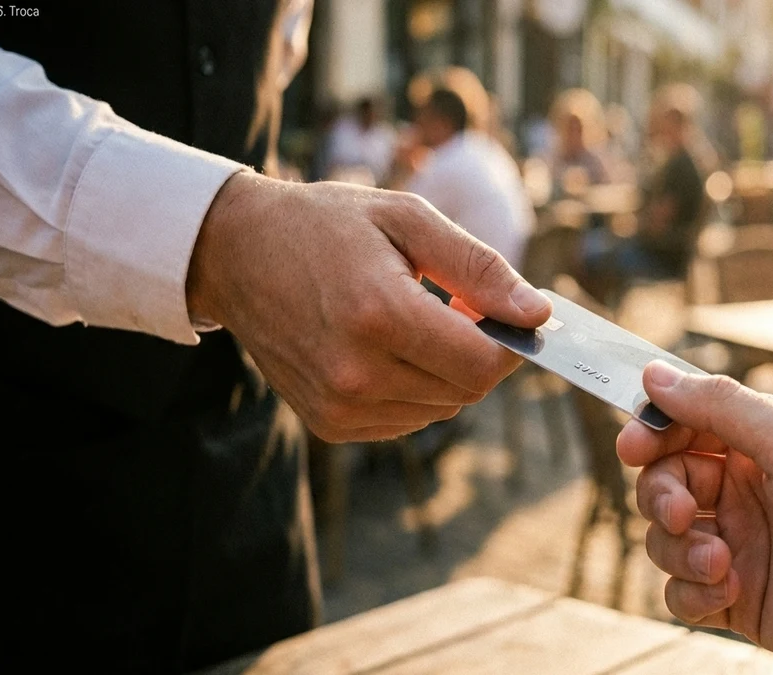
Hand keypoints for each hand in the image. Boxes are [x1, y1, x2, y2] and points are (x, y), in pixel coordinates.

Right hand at [187, 171, 550, 441]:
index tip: (501, 311)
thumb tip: (538, 314)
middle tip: (450, 304)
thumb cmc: (328, 225)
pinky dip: (414, 389)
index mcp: (380, 315)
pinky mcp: (328, 424)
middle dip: (477, 351)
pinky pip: (406, 419)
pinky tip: (384, 348)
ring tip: (409, 320)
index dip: (508, 342)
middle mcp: (356, 373)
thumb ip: (479, 267)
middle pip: (467, 390)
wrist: (235, 253)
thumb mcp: (408, 219)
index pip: (484, 365)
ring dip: (445, 371)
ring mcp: (338, 406)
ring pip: (441, 409)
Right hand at [617, 362, 772, 674]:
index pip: (685, 426)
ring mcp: (738, 545)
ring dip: (679, 550)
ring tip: (720, 562)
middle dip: (661, 496)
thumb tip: (657, 374)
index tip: (633, 445)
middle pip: (664, 481)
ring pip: (665, 538)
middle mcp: (744, 492)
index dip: (653, 432)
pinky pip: (680, 592)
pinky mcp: (735, 598)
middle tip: (682, 512)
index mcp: (762, 445)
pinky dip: (690, 592)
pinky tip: (725, 591)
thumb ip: (722, 406)